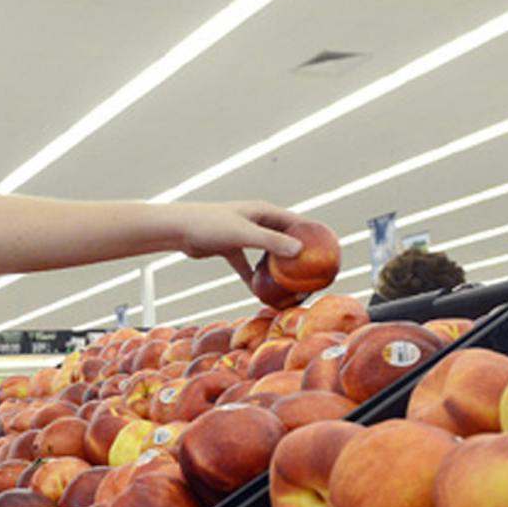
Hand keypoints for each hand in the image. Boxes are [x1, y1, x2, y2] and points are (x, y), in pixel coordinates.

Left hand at [176, 201, 307, 281]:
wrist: (179, 229)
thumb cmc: (210, 225)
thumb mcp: (244, 234)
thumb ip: (270, 242)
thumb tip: (299, 249)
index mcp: (264, 212)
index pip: (296, 222)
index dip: (313, 234)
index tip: (329, 249)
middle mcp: (256, 221)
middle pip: (283, 238)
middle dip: (297, 254)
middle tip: (312, 272)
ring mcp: (244, 234)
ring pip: (266, 253)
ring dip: (276, 268)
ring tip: (291, 285)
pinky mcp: (231, 247)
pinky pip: (248, 265)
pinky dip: (254, 277)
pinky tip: (261, 294)